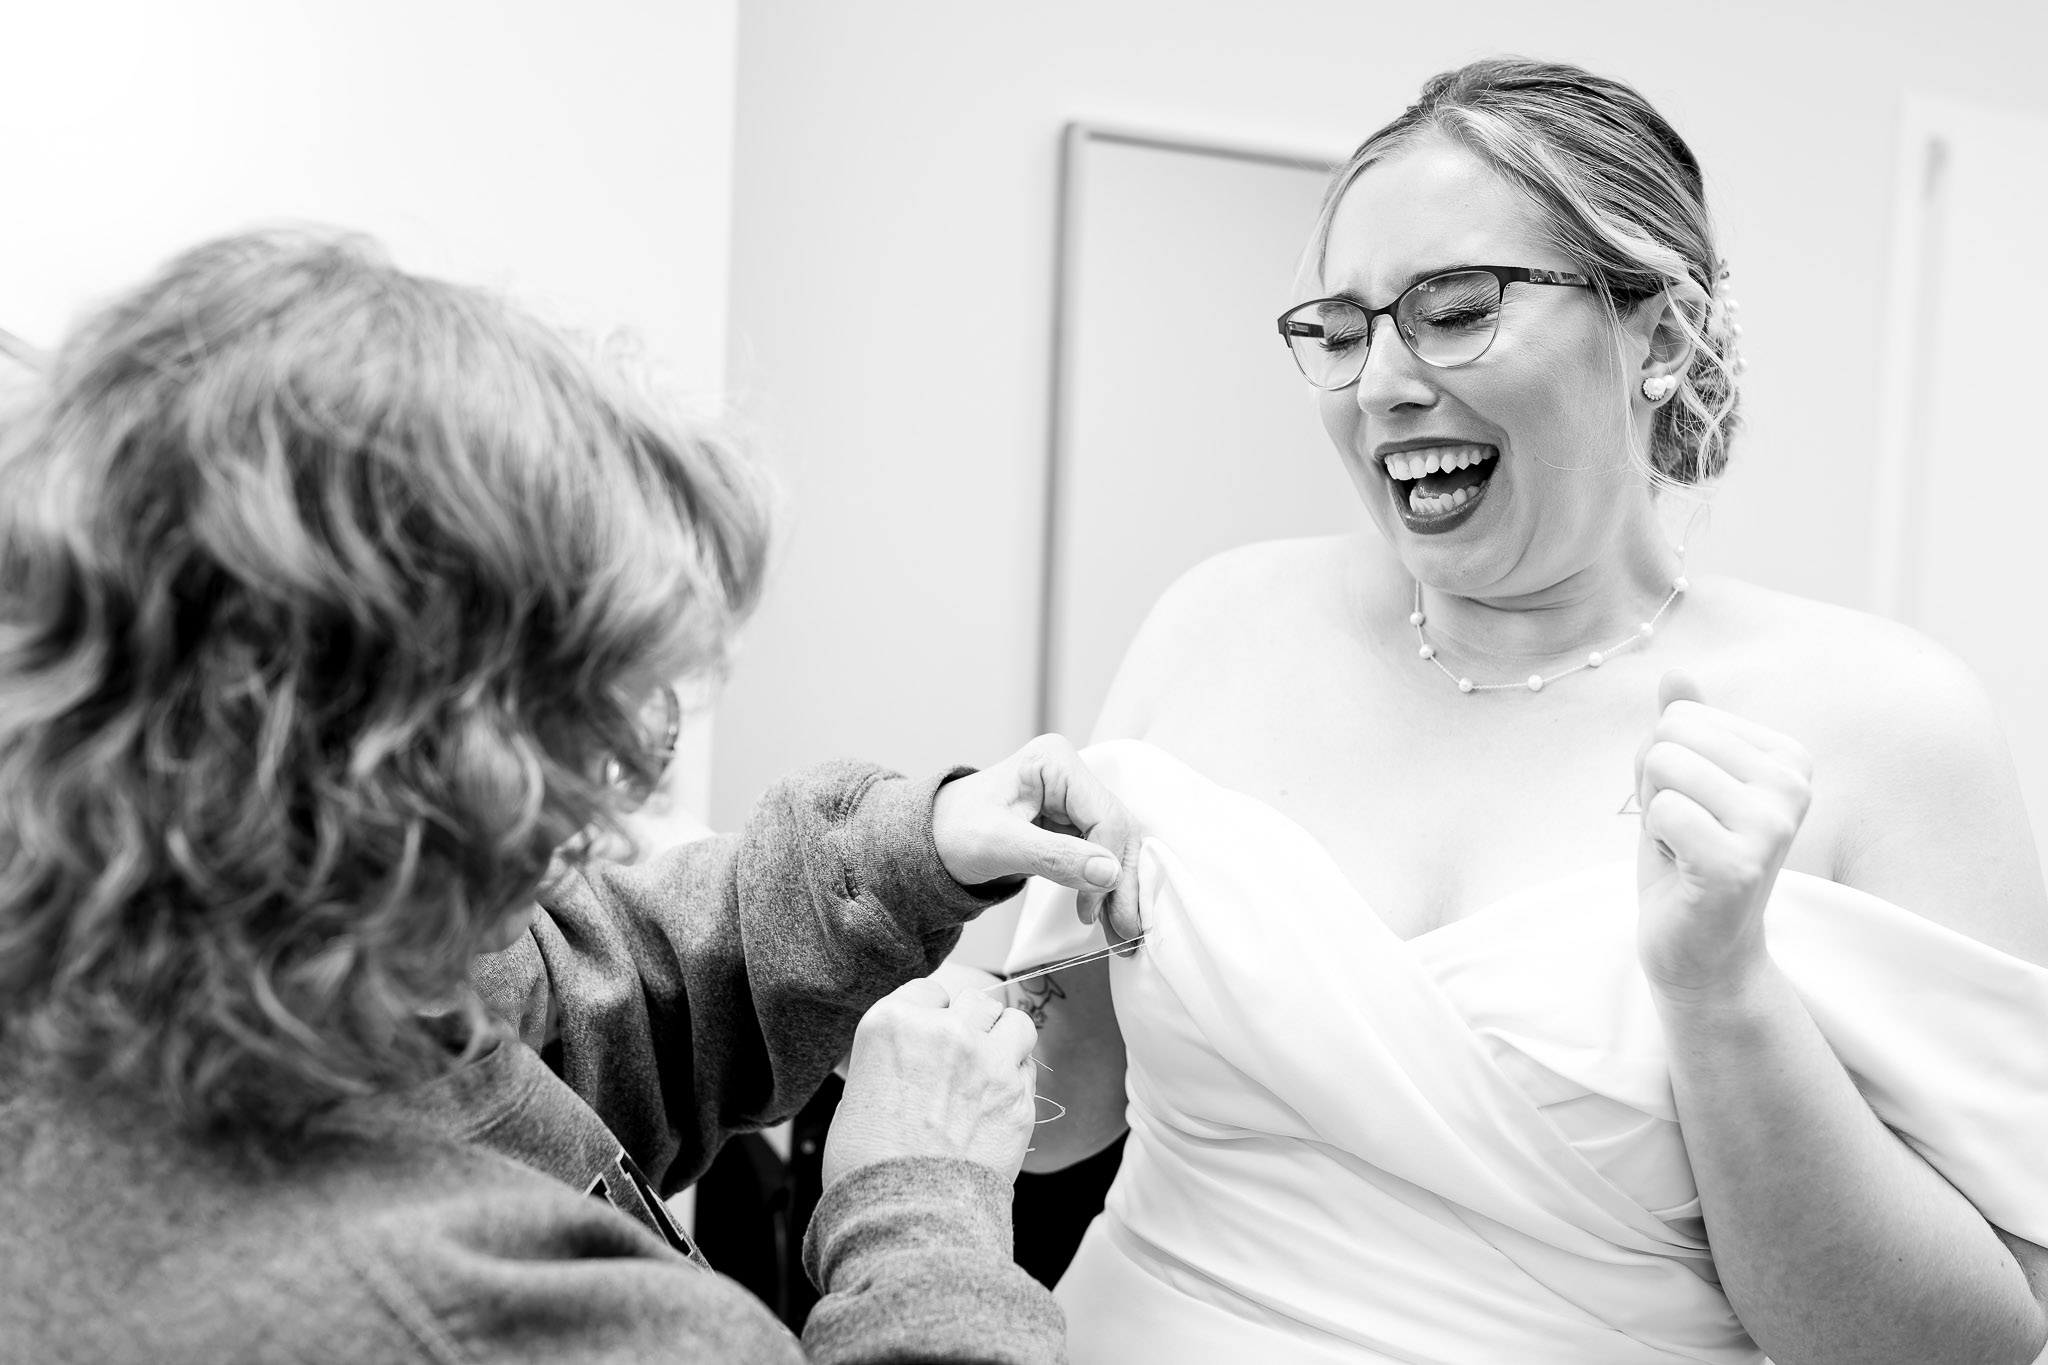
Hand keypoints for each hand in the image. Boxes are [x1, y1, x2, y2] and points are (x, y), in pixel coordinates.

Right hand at [822, 977, 1037, 1188]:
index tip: (930, 1037)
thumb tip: (909, 1064)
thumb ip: (891, 1063)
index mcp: (893, 1023)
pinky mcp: (1019, 1098)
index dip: (931, 1015)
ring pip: (1015, 1022)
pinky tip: (1000, 1103)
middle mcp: (945, 1031)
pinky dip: (1018, 1080)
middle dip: (970, 1024)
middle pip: (975, 1001)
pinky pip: (1029, 1069)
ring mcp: (988, 1062)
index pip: (928, 992)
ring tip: (992, 1066)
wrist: (905, 1215)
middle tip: (962, 1055)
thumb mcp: (857, 1096)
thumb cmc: (867, 1165)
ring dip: (1005, 1040)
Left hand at [933, 734, 1142, 942]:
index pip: (1104, 817)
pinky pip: (1099, 855)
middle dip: (1122, 883)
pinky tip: (1105, 915)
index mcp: (1054, 762)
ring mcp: (1071, 799)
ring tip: (1120, 931)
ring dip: (1118, 890)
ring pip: (1114, 846)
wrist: (929, 841)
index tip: (1091, 910)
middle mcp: (1070, 775)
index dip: (1106, 866)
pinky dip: (1103, 887)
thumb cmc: (952, 831)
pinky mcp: (1069, 823)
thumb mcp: (998, 845)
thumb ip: (1055, 857)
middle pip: (1117, 831)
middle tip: (1127, 931)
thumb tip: (1109, 872)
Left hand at [1635, 671, 1813, 999]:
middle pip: (1669, 735)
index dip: (1665, 765)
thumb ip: (1682, 728)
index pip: (1681, 716)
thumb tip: (1675, 674)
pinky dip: (1656, 842)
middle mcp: (1793, 785)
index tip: (1693, 809)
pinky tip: (1684, 871)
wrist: (1701, 949)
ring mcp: (1772, 825)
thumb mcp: (1682, 783)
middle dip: (1656, 786)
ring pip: (1663, 766)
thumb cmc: (1688, 859)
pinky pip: (1664, 810)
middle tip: (1683, 834)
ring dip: (1656, 814)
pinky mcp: (1740, 864)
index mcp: (1787, 758)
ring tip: (1684, 850)